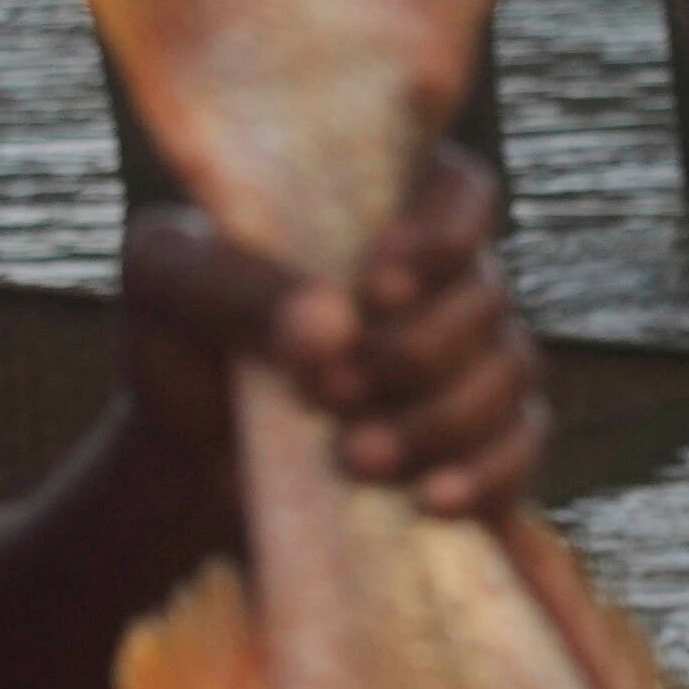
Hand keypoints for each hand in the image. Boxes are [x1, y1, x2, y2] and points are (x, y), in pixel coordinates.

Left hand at [119, 145, 546, 518]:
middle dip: (416, 353)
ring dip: (438, 421)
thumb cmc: (180, 340)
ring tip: (353, 457)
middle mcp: (441, 284)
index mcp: (378, 217)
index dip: (444, 232)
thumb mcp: (167, 287)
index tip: (380, 286)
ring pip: (510, 376)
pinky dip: (486, 475)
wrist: (187, 459)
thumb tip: (336, 324)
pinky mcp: (481, 447)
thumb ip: (233, 285)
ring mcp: (470, 366)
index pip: (461, 189)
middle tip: (329, 391)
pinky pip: (522, 451)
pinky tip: (430, 499)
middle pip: (487, 297)